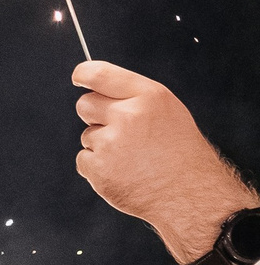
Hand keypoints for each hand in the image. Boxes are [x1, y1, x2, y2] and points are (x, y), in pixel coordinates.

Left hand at [72, 62, 259, 264]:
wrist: (186, 190)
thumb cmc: (178, 150)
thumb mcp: (167, 110)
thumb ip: (134, 98)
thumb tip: (100, 90)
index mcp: (148, 96)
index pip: (102, 75)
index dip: (84, 74)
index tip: (78, 77)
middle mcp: (127, 115)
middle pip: (85, 104)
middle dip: (94, 114)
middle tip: (117, 129)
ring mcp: (110, 143)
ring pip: (87, 135)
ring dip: (100, 144)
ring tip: (129, 156)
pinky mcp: (98, 168)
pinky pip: (83, 159)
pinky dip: (96, 167)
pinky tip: (120, 171)